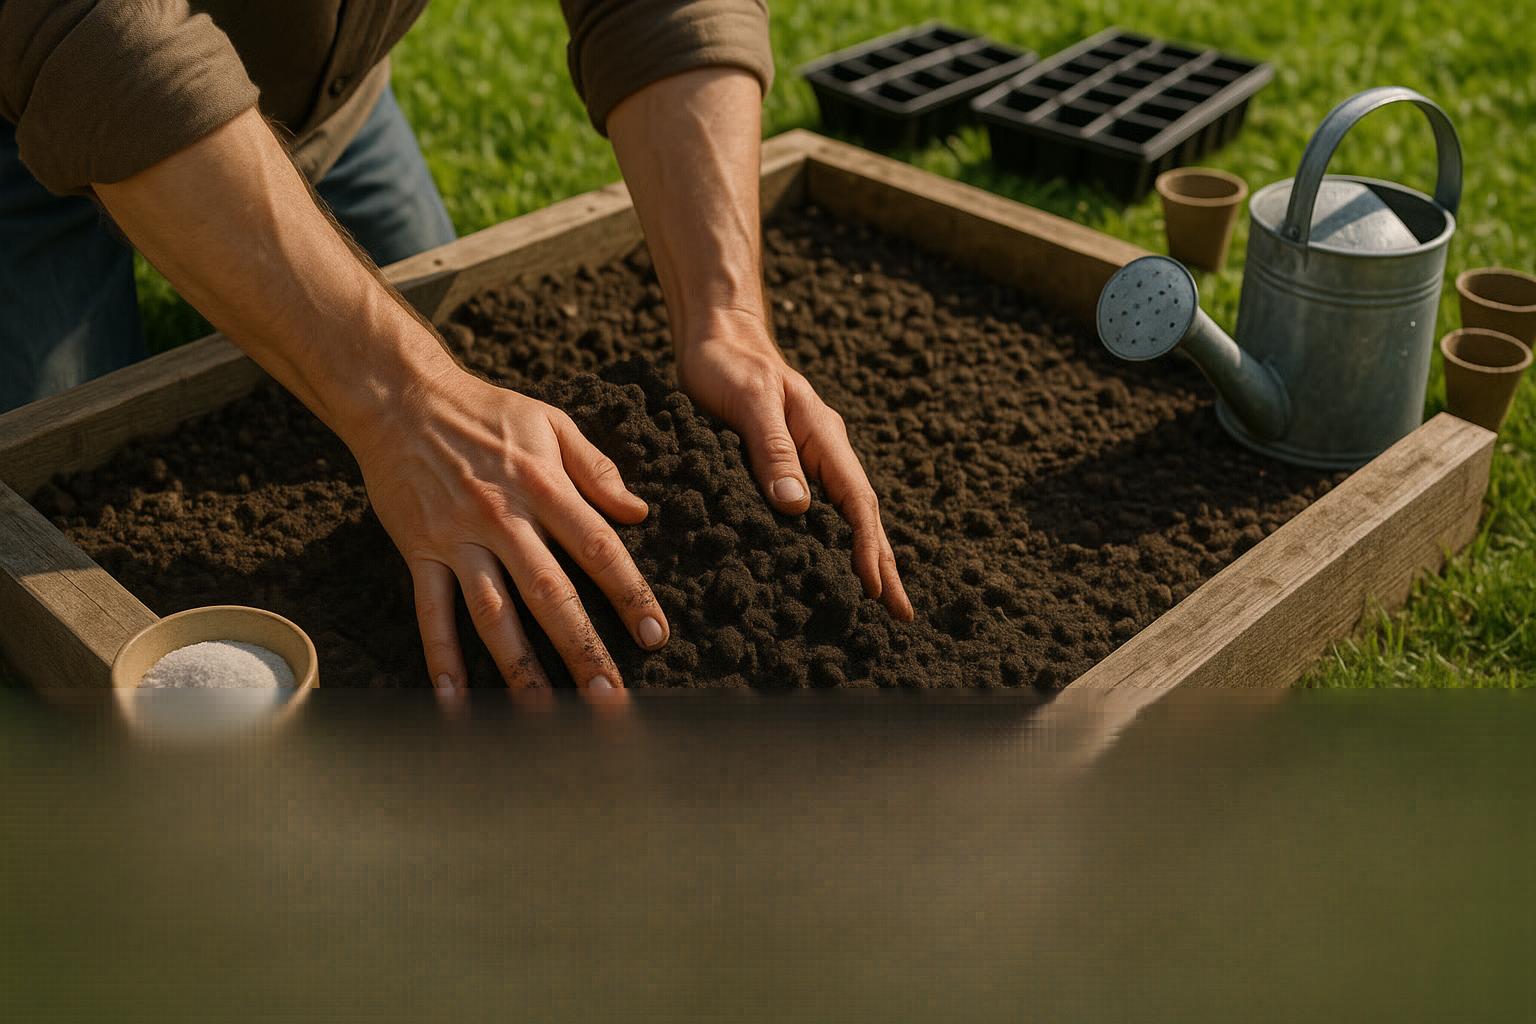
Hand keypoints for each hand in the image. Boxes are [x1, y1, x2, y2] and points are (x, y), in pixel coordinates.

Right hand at [349, 363, 669, 688]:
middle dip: (583, 649)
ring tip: (546, 716)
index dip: (630, 594)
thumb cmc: (487, 412)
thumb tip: (639, 513)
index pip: (599, 549)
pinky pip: (432, 613)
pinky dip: (441, 657)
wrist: (402, 398)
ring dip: (520, 668)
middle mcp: (503, 518)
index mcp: (544, 486)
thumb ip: (597, 469)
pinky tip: (456, 701)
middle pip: (551, 594)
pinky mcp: (418, 551)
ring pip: (494, 615)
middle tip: (610, 698)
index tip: (655, 636)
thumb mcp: (551, 423)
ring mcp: (458, 539)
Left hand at [676, 324, 913, 620]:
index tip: (877, 590)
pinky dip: (827, 543)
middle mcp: (822, 452)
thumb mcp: (749, 403)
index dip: (868, 549)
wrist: (714, 338)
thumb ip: (771, 451)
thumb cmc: (728, 365)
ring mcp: (806, 459)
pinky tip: (825, 568)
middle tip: (901, 615)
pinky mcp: (782, 465)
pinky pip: (814, 511)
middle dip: (881, 565)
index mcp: (823, 437)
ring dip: (859, 558)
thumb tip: (797, 508)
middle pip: (862, 516)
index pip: (857, 502)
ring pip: (842, 517)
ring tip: (874, 603)